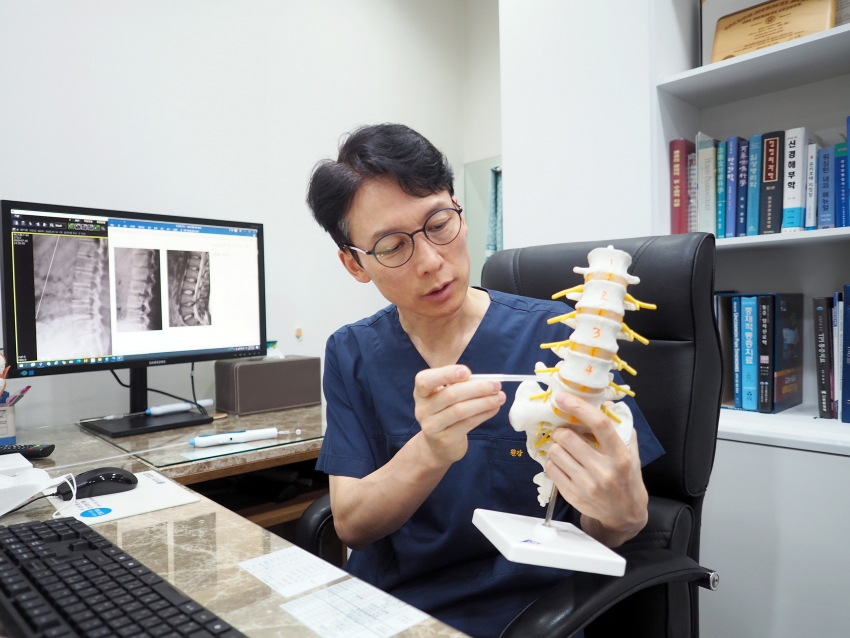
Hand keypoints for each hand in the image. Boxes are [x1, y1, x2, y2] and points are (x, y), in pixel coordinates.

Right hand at [413, 365, 504, 465]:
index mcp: (421, 393)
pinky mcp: (445, 440)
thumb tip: (486, 381)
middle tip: (496, 385)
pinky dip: (483, 414)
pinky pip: (467, 424)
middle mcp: (422, 409)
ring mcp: (432, 426)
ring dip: (483, 402)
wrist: (438, 445)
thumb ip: (459, 385)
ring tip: (500, 397)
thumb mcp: (445, 396)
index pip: (425, 380)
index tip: (467, 372)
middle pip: (450, 395)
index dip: (445, 374)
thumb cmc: (445, 412)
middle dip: (476, 388)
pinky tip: (494, 409)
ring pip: (460, 410)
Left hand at [545, 393, 647, 546]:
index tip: (563, 397)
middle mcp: (604, 471)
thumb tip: (604, 404)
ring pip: (555, 452)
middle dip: (561, 429)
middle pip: (568, 438)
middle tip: (564, 430)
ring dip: (556, 445)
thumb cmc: (627, 478)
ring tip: (563, 447)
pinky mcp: (573, 495)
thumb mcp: (631, 453)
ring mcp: (586, 485)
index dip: (579, 407)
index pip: (599, 425)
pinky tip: (562, 462)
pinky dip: (552, 461)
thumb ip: (620, 428)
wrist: (624, 514)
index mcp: (620, 456)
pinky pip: (551, 469)